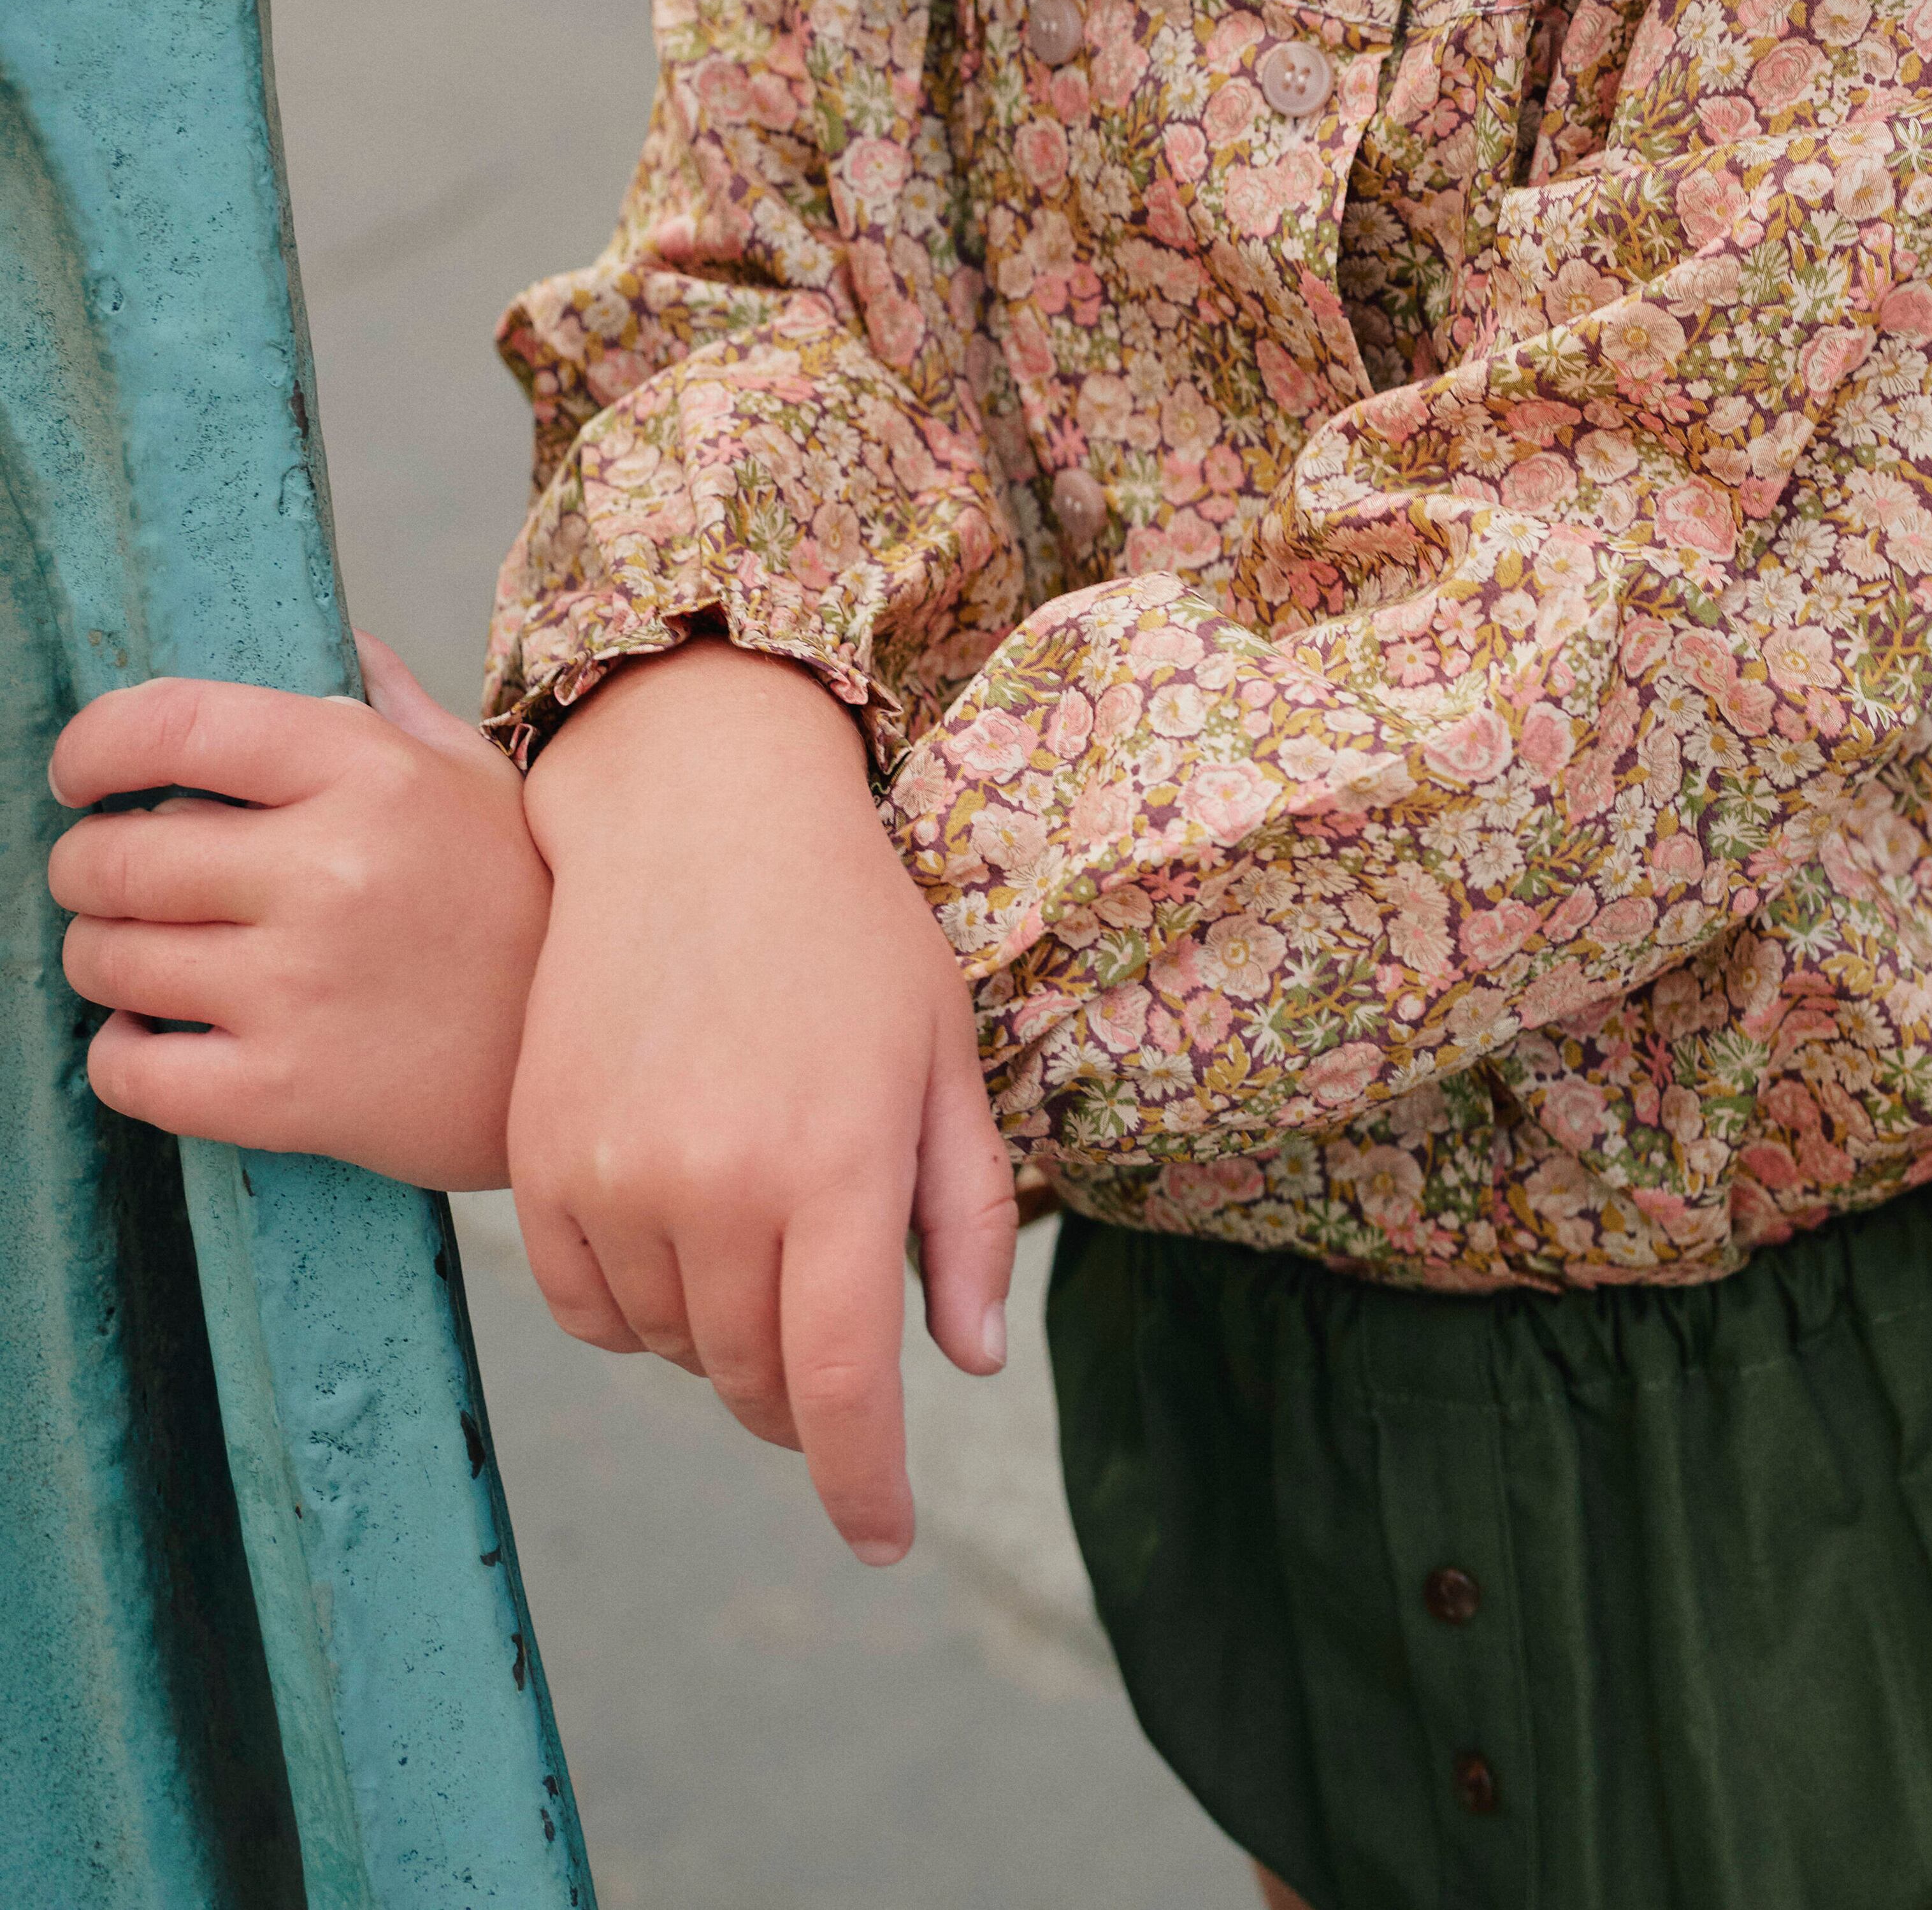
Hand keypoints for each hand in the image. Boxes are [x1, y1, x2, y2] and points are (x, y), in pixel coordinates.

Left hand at [47, 634, 551, 1187]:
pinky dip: (119, 1051)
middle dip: (84, 865)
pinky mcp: (282, 1094)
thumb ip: (391, 703)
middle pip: (116, 855)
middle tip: (105, 877)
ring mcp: (300, 987)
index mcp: (370, 772)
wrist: (568, 1057)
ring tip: (141, 954)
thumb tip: (336, 638)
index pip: (179, 724)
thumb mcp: (474, 775)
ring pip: (107, 958)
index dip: (95, 744)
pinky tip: (156, 1034)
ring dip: (100, 955)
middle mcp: (328, 869)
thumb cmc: (518, 899)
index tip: (80, 772)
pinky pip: (128, 1068)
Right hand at [510, 637, 1016, 1567]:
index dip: (863, 1486)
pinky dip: (636, 1307)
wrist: (695, 816)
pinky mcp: (540, 1161)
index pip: (843, 1390)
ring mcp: (615, 1175)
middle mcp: (717, 1185)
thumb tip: (966, 1362)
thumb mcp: (941, 1054)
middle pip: (755, 1380)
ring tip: (755, 1231)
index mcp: (834, 1165)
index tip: (882, 1540)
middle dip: (801, 1394)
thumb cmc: (846, 929)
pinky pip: (588, 1308)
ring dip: (720, 1337)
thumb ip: (964, 1212)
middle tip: (828, 1343)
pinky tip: (675, 1233)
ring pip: (672, 1349)